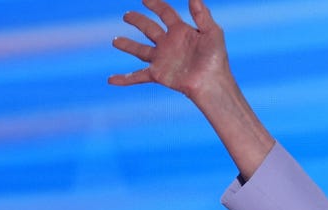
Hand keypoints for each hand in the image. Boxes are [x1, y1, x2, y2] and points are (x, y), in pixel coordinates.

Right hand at [108, 0, 228, 101]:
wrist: (212, 84)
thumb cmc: (216, 59)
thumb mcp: (212, 33)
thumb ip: (202, 14)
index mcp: (181, 31)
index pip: (165, 13)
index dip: (155, 4)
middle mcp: (170, 44)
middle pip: (149, 28)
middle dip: (138, 21)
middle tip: (127, 15)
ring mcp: (163, 59)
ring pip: (140, 50)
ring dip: (127, 45)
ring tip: (115, 41)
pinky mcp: (158, 74)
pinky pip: (138, 76)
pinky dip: (125, 79)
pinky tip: (111, 80)